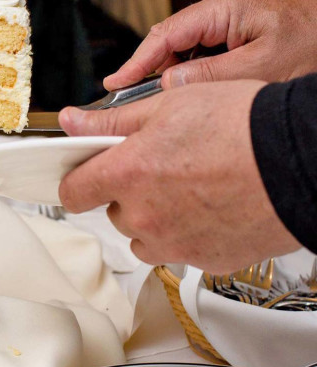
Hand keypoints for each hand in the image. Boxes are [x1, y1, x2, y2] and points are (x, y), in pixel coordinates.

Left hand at [58, 80, 300, 273]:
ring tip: (190, 186)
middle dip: (127, 192)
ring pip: (144, 236)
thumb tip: (72, 122)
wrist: (300, 160)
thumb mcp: (167, 106)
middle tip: (161, 166)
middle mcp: (145, 216)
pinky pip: (179, 250)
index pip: (73, 193)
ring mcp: (175, 243)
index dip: (77, 181)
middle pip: (113, 212)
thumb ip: (110, 122)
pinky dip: (186, 233)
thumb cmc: (241, 125)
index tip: (85, 177)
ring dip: (153, 217)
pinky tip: (211, 206)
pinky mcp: (205, 261)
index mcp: (127, 174)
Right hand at [104, 0, 316, 90]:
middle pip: (169, 38)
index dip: (136, 62)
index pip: (165, 35)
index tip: (115, 84)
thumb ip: (211, 75)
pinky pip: (201, 48)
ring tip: (157, 98)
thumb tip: (169, 84)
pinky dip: (190, 69)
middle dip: (148, 68)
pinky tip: (188, 89)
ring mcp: (228, 16)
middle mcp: (221, 6)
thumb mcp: (262, 68)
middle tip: (127, 97)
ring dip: (171, 71)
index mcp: (223, 7)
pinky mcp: (236, 28)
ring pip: (183, 45)